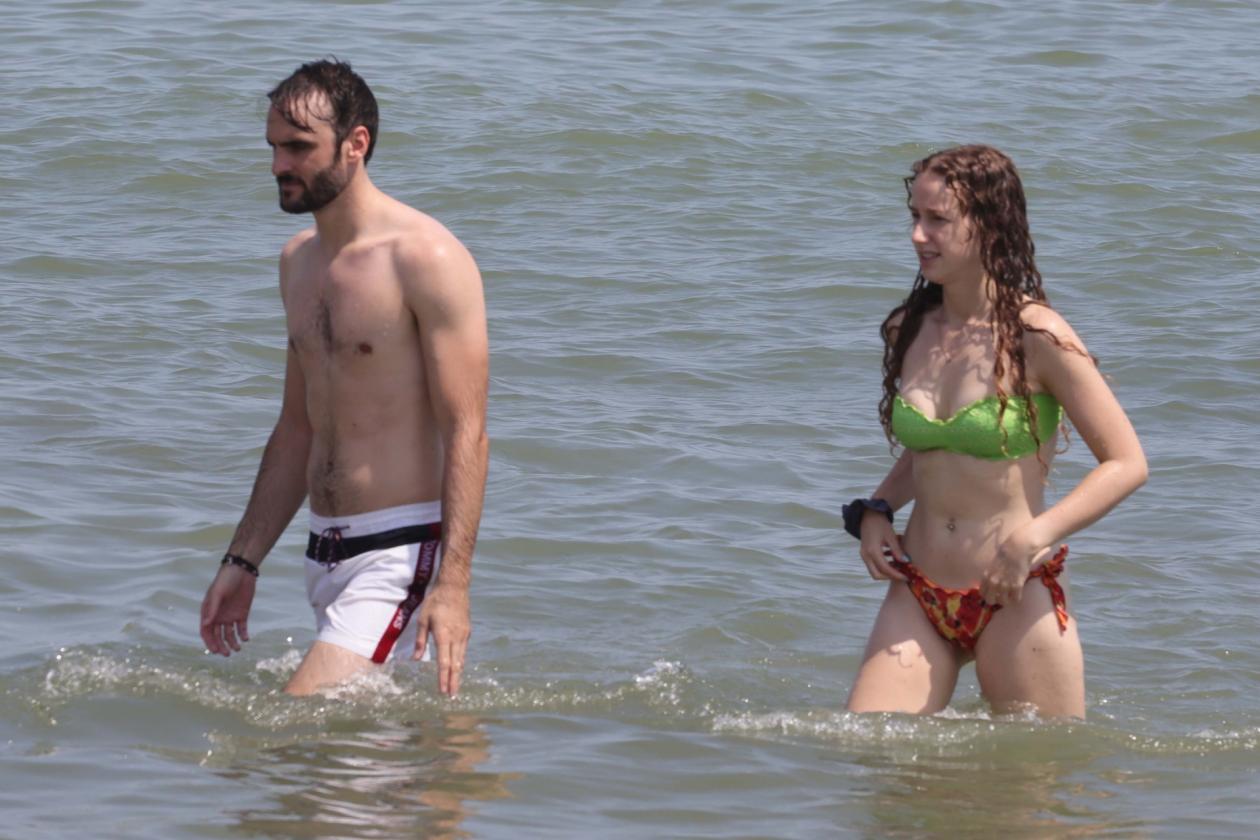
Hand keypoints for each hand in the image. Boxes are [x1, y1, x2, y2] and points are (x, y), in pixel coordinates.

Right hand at [199, 563, 256, 655]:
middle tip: (227, 654)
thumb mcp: (218, 593)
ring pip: (230, 634)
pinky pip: (242, 628)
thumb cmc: (225, 580)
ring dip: (232, 643)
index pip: (206, 632)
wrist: (242, 570)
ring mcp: (230, 616)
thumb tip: (206, 624)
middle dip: (221, 646)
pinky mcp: (242, 613)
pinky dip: (243, 635)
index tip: (214, 651)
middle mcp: (218, 616)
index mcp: (209, 612)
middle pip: (218, 636)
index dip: (209, 642)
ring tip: (237, 649)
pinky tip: (246, 639)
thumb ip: (212, 609)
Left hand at [415, 581, 470, 696]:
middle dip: (454, 681)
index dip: (443, 678)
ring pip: (461, 658)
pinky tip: (458, 667)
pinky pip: (463, 650)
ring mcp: (464, 634)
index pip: (444, 662)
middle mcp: (456, 637)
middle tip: (452, 696)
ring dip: (458, 673)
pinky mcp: (467, 631)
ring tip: (455, 686)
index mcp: (444, 635)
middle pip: (456, 664)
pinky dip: (460, 661)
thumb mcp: (423, 619)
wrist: (454, 587)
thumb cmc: (435, 601)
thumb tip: (415, 659)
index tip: (443, 691)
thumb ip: (420, 641)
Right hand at [858, 510, 906, 580]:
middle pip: (876, 575)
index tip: (906, 577)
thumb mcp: (891, 536)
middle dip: (889, 577)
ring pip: (874, 571)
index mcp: (872, 551)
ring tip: (899, 566)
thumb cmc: (880, 523)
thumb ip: (897, 550)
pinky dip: (883, 566)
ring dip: (886, 571)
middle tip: (901, 574)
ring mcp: (864, 555)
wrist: (868, 515)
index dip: (896, 574)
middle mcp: (866, 555)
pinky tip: (892, 559)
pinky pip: (873, 565)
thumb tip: (905, 562)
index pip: (885, 569)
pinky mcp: (865, 553)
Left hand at [981, 527, 1041, 605]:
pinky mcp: (1016, 585)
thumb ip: (989, 577)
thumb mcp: (992, 567)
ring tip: (1010, 596)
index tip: (993, 594)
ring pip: (1003, 602)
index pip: (982, 593)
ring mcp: (1005, 584)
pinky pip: (1015, 599)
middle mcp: (993, 582)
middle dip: (995, 600)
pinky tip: (1017, 595)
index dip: (988, 595)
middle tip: (1001, 597)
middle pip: (990, 600)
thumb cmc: (1005, 556)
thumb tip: (990, 587)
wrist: (1017, 549)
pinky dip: (1016, 599)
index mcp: (986, 576)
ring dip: (1007, 601)